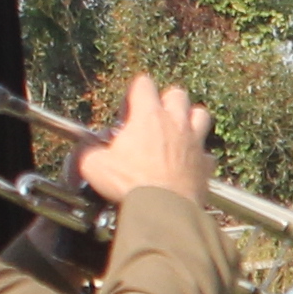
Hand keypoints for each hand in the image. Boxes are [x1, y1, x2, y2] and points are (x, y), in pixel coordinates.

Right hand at [77, 76, 216, 214]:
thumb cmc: (132, 184)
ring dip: (191, 120)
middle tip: (153, 119)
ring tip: (177, 133)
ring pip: (201, 115)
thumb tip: (85, 153)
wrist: (164, 210)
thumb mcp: (95, 167)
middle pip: (177, 93)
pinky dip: (199, 158)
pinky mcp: (205, 165)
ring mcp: (194, 142)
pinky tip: (188, 166)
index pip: (144, 83)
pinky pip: (207, 154)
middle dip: (166, 101)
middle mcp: (175, 123)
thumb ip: (88, 154)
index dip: (134, 93)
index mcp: (149, 116)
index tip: (126, 113)